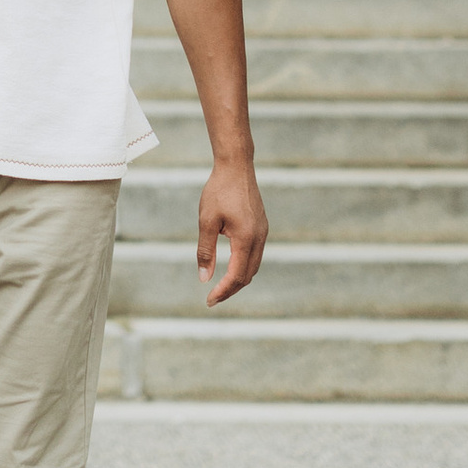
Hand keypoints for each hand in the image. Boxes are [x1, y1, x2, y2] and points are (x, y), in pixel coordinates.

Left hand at [198, 154, 266, 305]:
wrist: (236, 166)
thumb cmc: (218, 191)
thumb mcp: (207, 221)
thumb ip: (206, 251)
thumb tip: (204, 278)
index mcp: (246, 239)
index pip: (237, 276)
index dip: (223, 291)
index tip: (209, 300)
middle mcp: (259, 238)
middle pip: (248, 275)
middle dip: (231, 289)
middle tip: (213, 298)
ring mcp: (263, 232)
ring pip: (254, 266)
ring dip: (239, 279)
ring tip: (221, 287)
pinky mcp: (261, 226)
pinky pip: (255, 254)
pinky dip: (244, 266)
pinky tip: (231, 266)